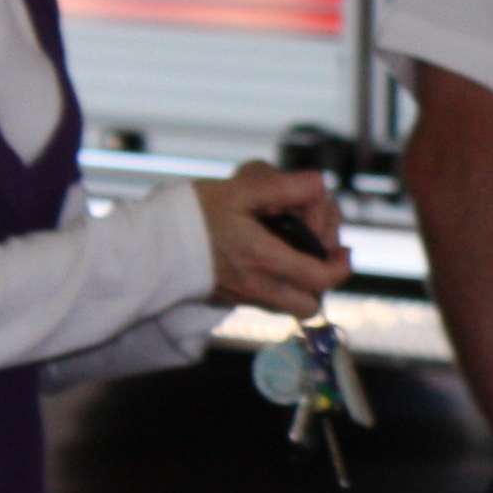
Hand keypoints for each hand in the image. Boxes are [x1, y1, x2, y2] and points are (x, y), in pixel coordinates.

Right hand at [193, 167, 348, 317]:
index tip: (343, 250)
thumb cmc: (192, 215)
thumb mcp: (238, 191)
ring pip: (288, 307)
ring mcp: (242, 296)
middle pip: (308, 306)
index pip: (320, 278)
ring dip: (301, 286)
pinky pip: (264, 301)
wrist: (149, 244)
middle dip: (322, 284)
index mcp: (266, 259)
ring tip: (297, 254)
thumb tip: (319, 184)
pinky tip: (267, 255)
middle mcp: (258, 285)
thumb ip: (283, 188)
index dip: (340, 266)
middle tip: (320, 254)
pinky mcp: (227, 297)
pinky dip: (277, 285)